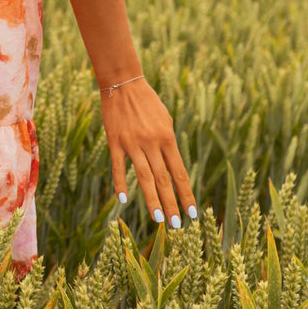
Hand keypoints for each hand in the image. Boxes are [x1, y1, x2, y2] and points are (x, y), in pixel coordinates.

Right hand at [98, 77, 195, 227]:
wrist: (123, 83)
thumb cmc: (148, 101)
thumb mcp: (166, 119)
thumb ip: (169, 143)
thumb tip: (172, 167)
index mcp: (167, 137)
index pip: (179, 173)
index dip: (186, 194)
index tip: (192, 213)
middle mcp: (152, 143)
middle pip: (164, 180)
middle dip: (171, 204)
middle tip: (176, 225)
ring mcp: (132, 143)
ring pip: (144, 177)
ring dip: (151, 200)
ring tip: (158, 219)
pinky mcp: (115, 142)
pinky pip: (118, 167)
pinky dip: (121, 184)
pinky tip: (124, 200)